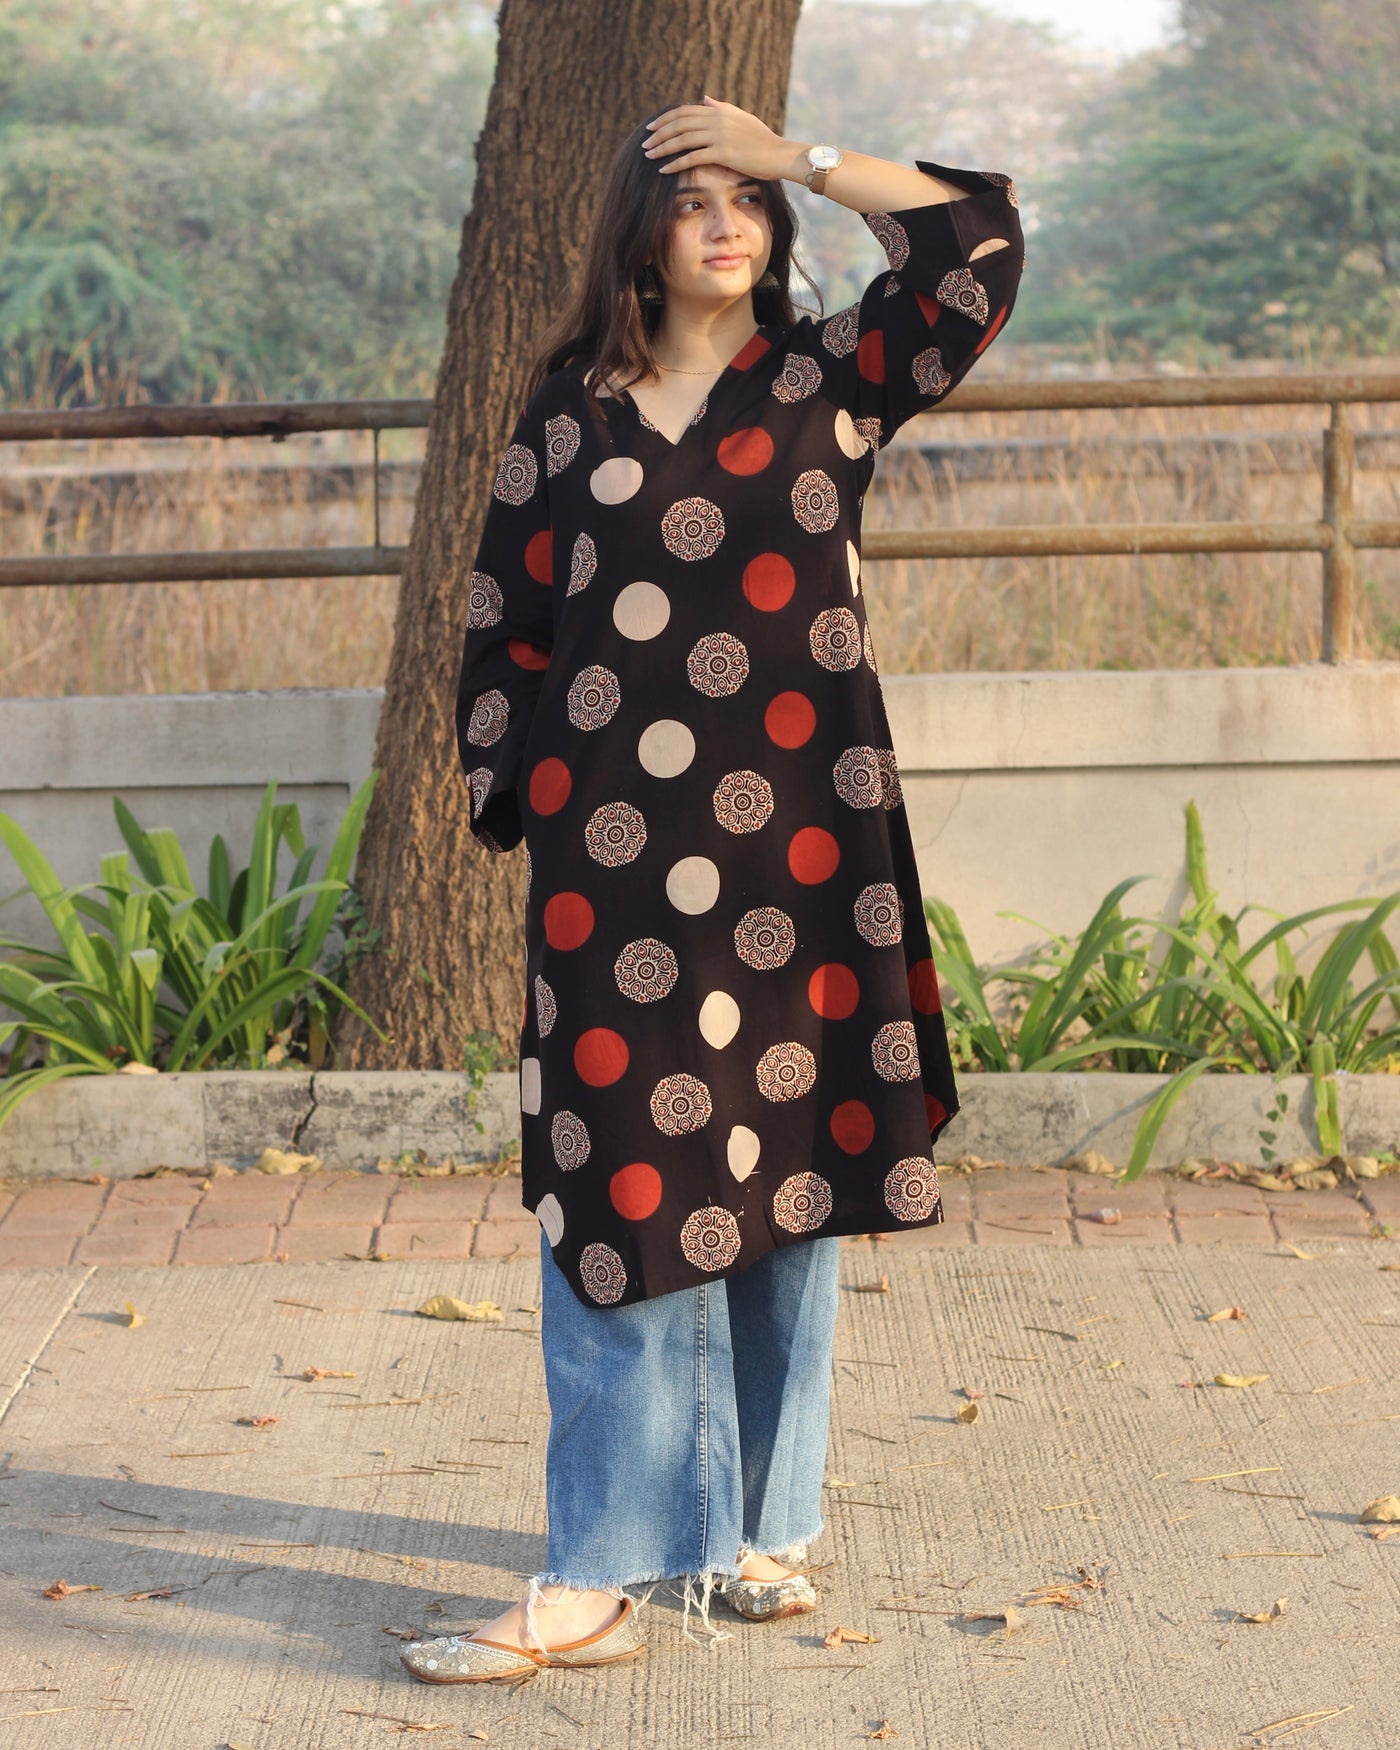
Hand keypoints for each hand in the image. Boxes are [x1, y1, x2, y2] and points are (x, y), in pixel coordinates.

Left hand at [642, 95, 798, 181]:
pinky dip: (676, 163)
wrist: (780, 154)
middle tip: (644, 142)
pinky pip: (693, 158)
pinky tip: (664, 170)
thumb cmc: (762, 140)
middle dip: (659, 133)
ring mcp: (720, 136)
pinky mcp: (723, 153)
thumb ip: (721, 108)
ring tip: (649, 155)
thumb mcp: (741, 118)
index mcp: (719, 111)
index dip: (665, 119)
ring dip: (662, 147)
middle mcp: (717, 119)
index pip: (684, 111)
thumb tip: (705, 98)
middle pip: (679, 123)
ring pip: (682, 139)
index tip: (651, 127)